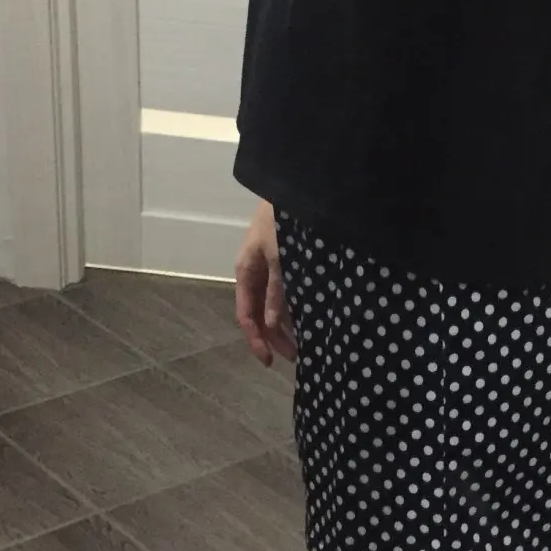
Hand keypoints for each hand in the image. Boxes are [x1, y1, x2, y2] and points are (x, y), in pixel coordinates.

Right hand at [235, 201, 295, 366]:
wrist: (293, 189)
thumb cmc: (282, 221)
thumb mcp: (279, 257)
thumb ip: (276, 291)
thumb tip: (270, 323)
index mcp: (245, 272)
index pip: (246, 315)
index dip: (256, 340)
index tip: (269, 362)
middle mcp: (255, 274)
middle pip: (259, 315)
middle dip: (274, 338)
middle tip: (294, 357)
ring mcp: (269, 269)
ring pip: (272, 306)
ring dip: (285, 326)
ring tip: (302, 345)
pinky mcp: (285, 264)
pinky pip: (285, 294)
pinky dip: (292, 309)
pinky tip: (305, 321)